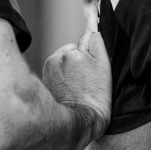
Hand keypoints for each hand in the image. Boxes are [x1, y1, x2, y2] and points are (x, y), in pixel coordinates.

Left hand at [43, 11, 111, 136]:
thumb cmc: (96, 96)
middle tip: (86, 78)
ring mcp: (51, 65)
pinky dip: (61, 74)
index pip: (86, 38)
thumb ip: (97, 43)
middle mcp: (60, 56)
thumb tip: (91, 29)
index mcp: (76, 52)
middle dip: (79, 58)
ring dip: (69, 66)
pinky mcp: (45, 75)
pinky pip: (56, 68)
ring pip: (64, 58)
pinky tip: (68, 86)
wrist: (81, 119)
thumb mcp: (105, 67)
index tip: (92, 55)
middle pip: (73, 49)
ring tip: (77, 84)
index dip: (91, 49)